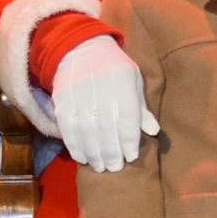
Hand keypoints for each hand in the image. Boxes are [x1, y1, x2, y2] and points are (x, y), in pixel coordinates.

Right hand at [53, 36, 159, 171]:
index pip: (126, 118)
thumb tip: (153, 131)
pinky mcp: (63, 101)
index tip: (131, 157)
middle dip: (111, 152)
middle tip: (115, 168)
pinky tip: (81, 158)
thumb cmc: (114, 68)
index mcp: (122, 85)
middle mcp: (101, 91)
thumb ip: (142, 108)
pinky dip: (74, 145)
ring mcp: (79, 96)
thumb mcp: (133, 81)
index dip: (129, 140)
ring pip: (86, 131)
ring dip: (93, 153)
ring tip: (100, 167)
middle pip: (106, 128)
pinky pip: (68, 128)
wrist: (81, 48)